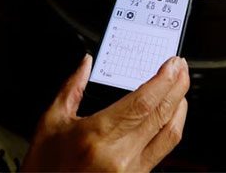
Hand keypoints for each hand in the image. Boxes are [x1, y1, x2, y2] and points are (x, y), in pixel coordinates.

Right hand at [21, 55, 189, 171]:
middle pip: (162, 115)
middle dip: (177, 88)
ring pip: (170, 135)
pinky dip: (170, 129)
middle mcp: (119, 156)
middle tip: (181, 68)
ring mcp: (131, 171)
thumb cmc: (44, 169)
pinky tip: (168, 116)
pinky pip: (162, 151)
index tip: (173, 64)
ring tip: (179, 89)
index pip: (143, 102)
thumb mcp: (50, 123)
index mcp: (97, 136)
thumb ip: (71, 89)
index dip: (164, 80)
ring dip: (180, 109)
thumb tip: (86, 63)